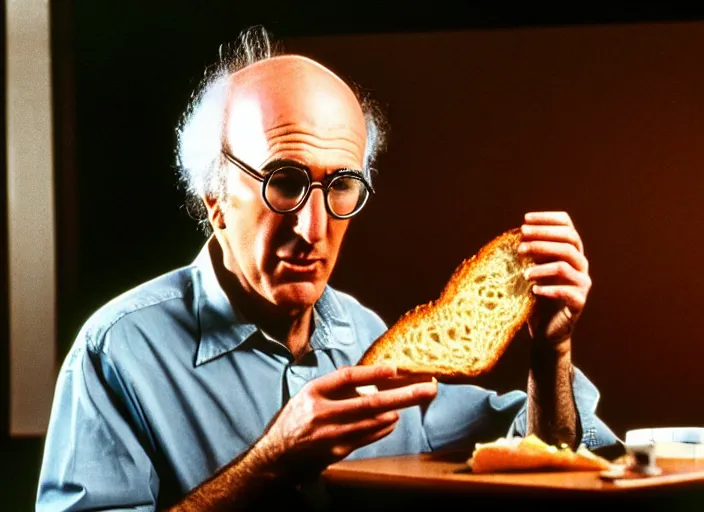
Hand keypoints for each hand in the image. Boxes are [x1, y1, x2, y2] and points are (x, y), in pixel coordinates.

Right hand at [260, 364, 437, 479]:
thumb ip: (338, 386)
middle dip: (405, 395)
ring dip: (398, 410)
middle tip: (429, 387)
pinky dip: (385, 426)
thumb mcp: (311, 394)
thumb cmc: (298, 418)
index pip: (347, 377)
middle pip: (371, 402)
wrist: (278, 455)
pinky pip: (370, 436)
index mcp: (315, 392)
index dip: (373, 372)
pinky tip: (392, 419)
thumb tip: (377, 377)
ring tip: (414, 397)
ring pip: (375, 421)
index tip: (395, 368)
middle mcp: (323, 413)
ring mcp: (333, 435)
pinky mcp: (339, 451)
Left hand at [519, 211, 590, 346]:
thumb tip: (517, 233)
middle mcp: (580, 263)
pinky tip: (534, 291)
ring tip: (524, 272)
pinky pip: (568, 292)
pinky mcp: (579, 302)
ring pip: (566, 265)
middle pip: (568, 241)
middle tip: (520, 242)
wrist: (545, 329)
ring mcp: (582, 283)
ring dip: (541, 265)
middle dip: (542, 238)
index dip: (548, 219)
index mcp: (570, 251)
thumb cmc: (535, 295)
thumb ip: (529, 252)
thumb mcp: (530, 268)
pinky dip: (549, 289)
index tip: (525, 219)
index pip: (567, 225)